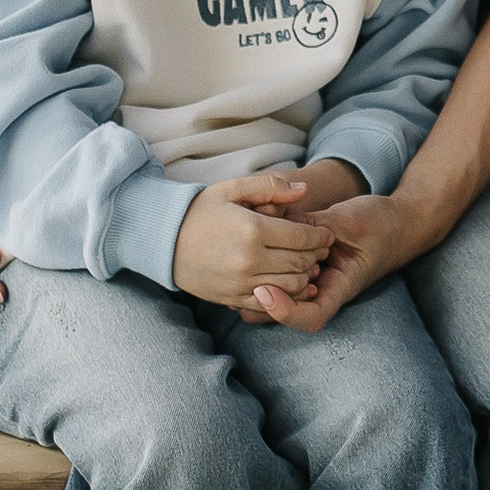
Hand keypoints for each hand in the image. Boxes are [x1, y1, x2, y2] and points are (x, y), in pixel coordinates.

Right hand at [173, 176, 336, 311]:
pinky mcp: (233, 298)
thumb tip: (304, 190)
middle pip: (300, 262)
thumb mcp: (233, 188)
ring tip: (307, 265)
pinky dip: (287, 295)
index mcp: (252, 230)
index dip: (320, 236)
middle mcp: (249, 260)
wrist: (164, 240)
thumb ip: (271, 186)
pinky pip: (271, 303)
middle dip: (316, 255)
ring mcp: (241, 283)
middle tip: (320, 249)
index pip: (302, 238)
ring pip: (291, 286)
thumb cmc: (201, 210)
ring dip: (305, 276)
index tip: (326, 234)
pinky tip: (291, 284)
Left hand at [249, 184, 434, 327]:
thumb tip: (279, 227)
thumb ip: (316, 226)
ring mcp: (315, 277)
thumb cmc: (381, 223)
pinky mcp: (307, 263)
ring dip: (259, 280)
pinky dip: (267, 261)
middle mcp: (325, 288)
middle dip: (259, 300)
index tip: (263, 292)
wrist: (400, 221)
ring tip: (240, 258)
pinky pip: (282, 271)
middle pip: (287, 312)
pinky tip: (253, 239)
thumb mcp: (350, 221)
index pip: (311, 317)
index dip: (284, 312)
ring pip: (281, 293)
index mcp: (341, 287)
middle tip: (237, 275)